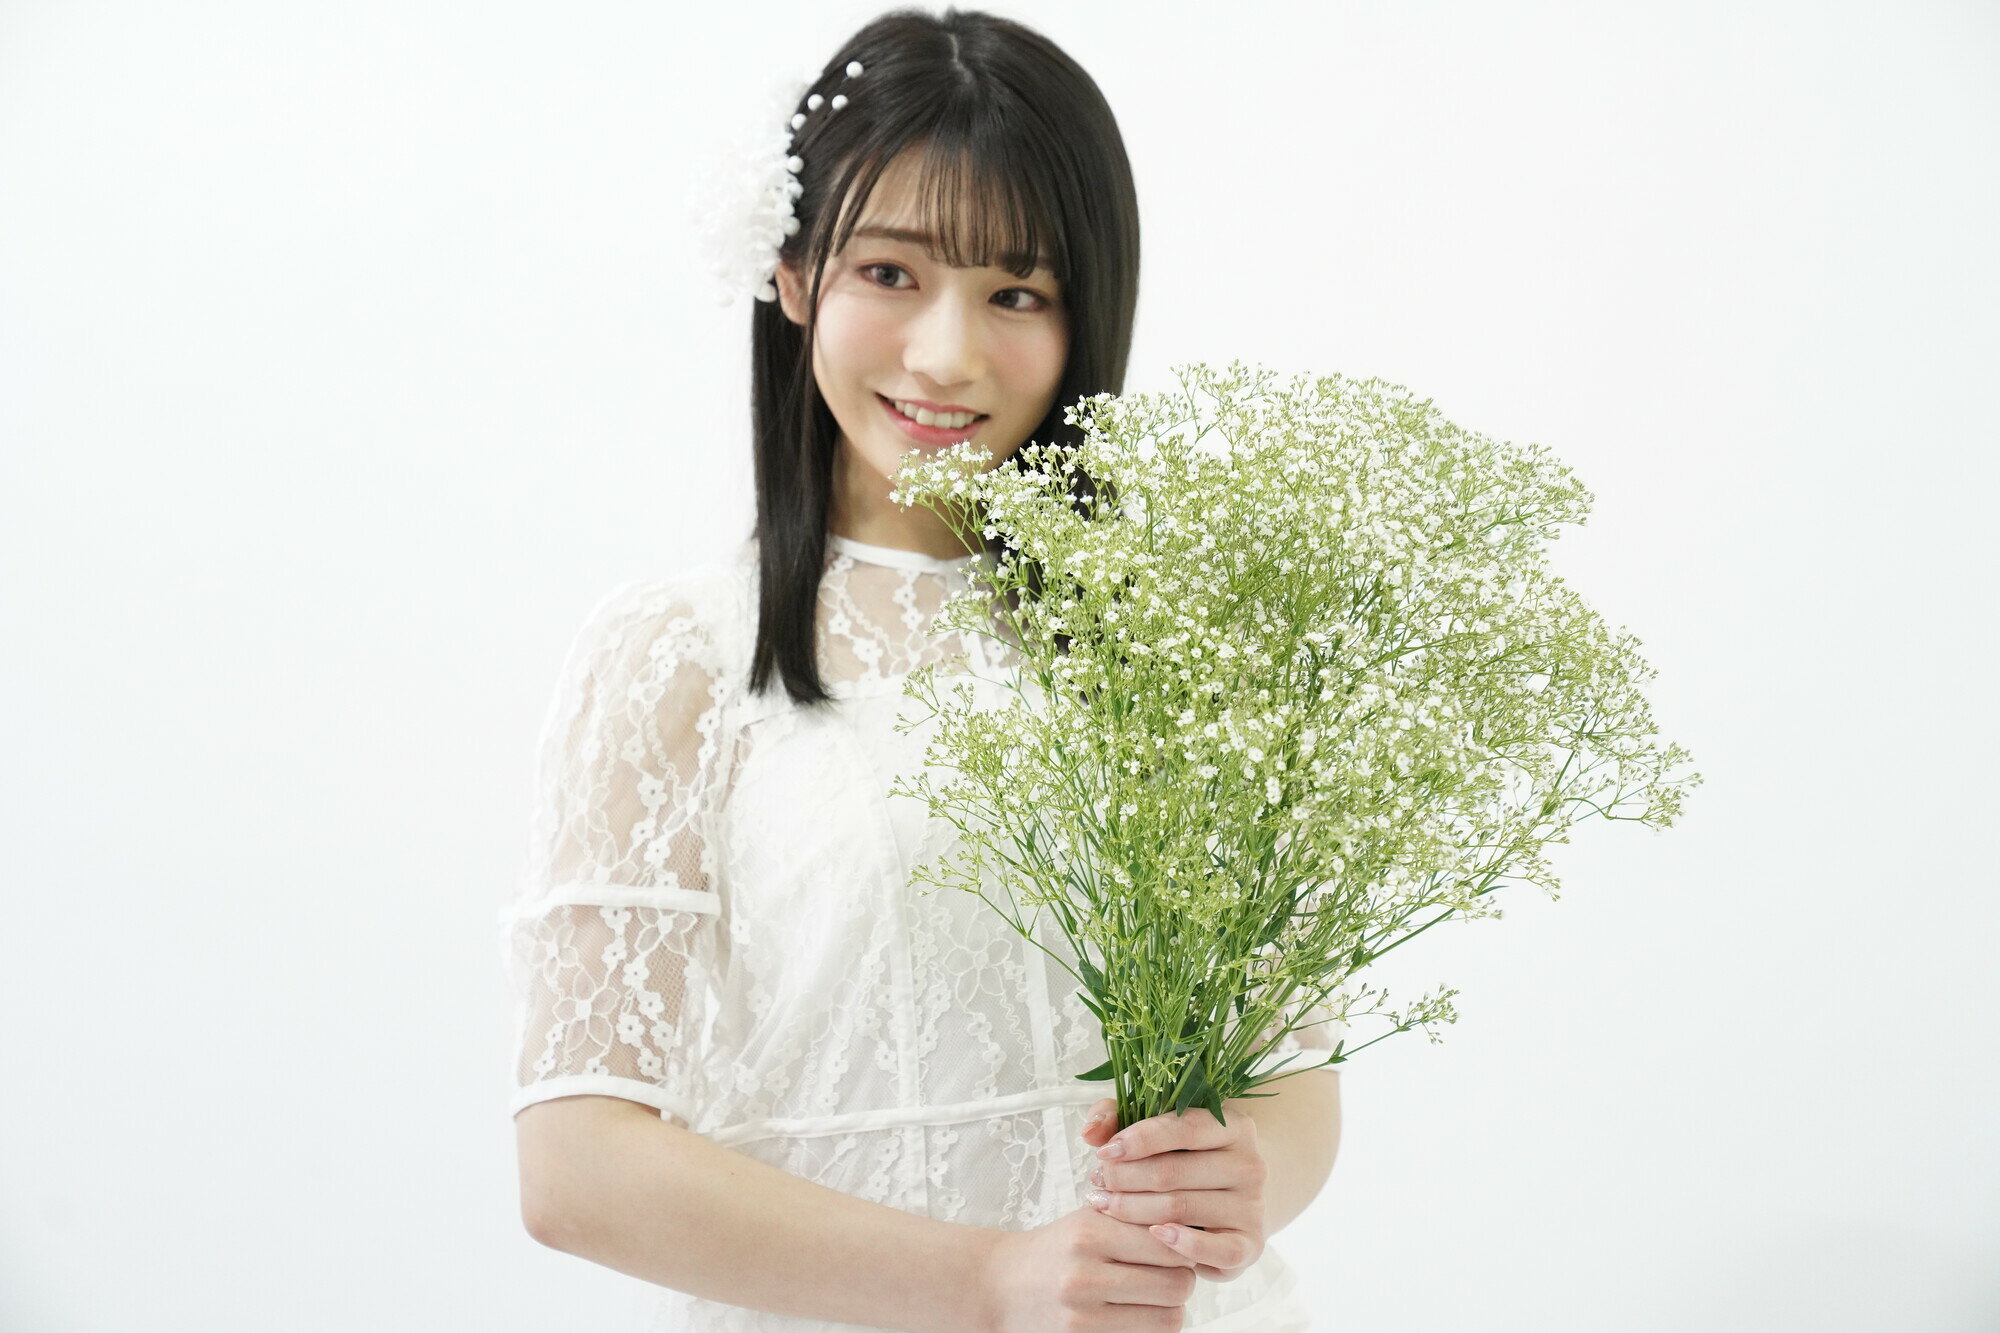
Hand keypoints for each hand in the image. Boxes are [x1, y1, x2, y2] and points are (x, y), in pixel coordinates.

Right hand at [972, 1204, 1196, 1332]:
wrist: (1000, 1286)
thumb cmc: (1055, 1249)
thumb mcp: (1088, 1218)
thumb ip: (1136, 1216)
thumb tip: (1196, 1226)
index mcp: (1089, 1232)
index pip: (1169, 1242)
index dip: (1183, 1245)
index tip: (1177, 1245)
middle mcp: (1085, 1274)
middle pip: (1176, 1284)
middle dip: (1182, 1279)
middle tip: (1170, 1273)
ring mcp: (1082, 1315)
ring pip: (1168, 1319)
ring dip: (1169, 1308)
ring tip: (1154, 1295)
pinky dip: (1148, 1327)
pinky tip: (1135, 1313)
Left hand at [1078, 1096, 1267, 1282]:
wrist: (1231, 1201)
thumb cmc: (1185, 1159)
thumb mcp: (1158, 1130)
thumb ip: (1120, 1117)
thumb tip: (1090, 1131)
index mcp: (1233, 1126)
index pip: (1183, 1127)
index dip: (1138, 1139)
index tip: (1104, 1152)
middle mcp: (1250, 1164)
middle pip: (1174, 1171)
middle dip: (1126, 1178)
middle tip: (1098, 1184)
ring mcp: (1252, 1206)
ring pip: (1182, 1208)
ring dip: (1134, 1209)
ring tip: (1106, 1206)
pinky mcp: (1249, 1244)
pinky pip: (1217, 1250)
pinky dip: (1182, 1245)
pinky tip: (1153, 1235)